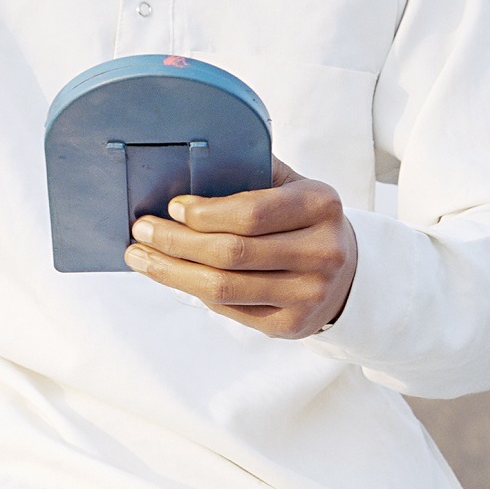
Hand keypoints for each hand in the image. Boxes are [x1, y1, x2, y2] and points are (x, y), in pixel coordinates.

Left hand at [124, 158, 358, 339]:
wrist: (348, 273)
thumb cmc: (303, 220)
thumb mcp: (293, 186)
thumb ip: (254, 172)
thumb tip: (191, 164)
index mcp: (320, 205)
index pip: (252, 212)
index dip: (205, 213)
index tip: (172, 207)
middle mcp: (322, 252)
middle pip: (232, 253)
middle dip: (176, 242)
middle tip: (142, 232)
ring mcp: (309, 294)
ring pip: (224, 288)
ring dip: (172, 273)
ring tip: (141, 258)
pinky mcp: (292, 325)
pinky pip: (230, 310)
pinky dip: (195, 292)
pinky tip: (174, 277)